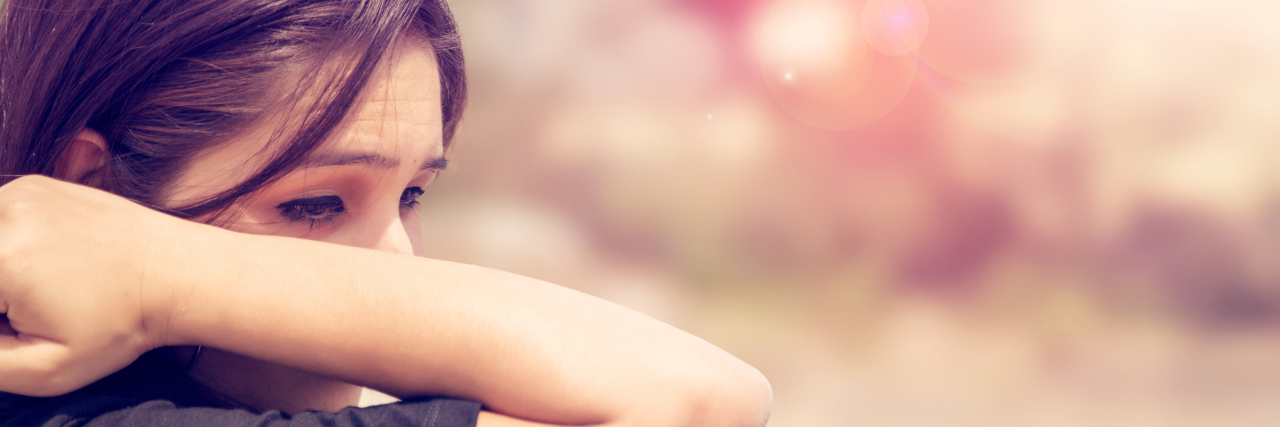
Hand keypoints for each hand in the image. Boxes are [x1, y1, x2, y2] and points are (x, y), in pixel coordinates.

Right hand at [0, 175, 185, 395]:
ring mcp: (20, 192)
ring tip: (38, 290)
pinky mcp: (34, 185)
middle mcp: (4, 213)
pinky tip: (43, 265)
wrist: (178, 273)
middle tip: (24, 310)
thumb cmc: (122, 324)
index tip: (16, 324)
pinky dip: (5, 245)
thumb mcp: (48, 368)